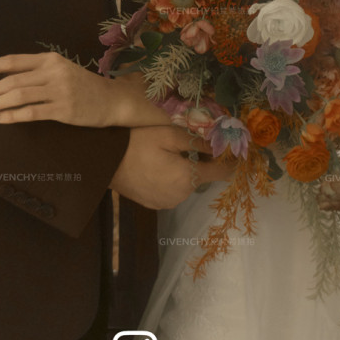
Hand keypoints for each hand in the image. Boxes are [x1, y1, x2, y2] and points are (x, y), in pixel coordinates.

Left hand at [0, 51, 170, 128]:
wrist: (113, 101)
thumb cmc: (81, 87)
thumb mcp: (58, 71)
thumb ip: (33, 73)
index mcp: (47, 59)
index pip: (8, 61)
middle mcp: (51, 71)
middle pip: (7, 80)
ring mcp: (58, 90)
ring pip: (16, 96)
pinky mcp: (63, 109)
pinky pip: (29, 113)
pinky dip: (8, 117)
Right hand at [109, 126, 236, 209]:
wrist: (104, 161)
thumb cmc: (138, 142)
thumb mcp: (169, 135)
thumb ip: (197, 142)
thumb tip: (221, 146)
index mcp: (188, 177)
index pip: (221, 172)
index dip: (230, 161)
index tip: (235, 151)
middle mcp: (181, 195)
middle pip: (202, 177)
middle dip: (201, 162)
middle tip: (189, 144)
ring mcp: (167, 203)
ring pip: (187, 184)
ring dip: (185, 171)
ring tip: (168, 154)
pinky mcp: (155, 205)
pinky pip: (172, 191)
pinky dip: (171, 180)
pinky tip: (158, 166)